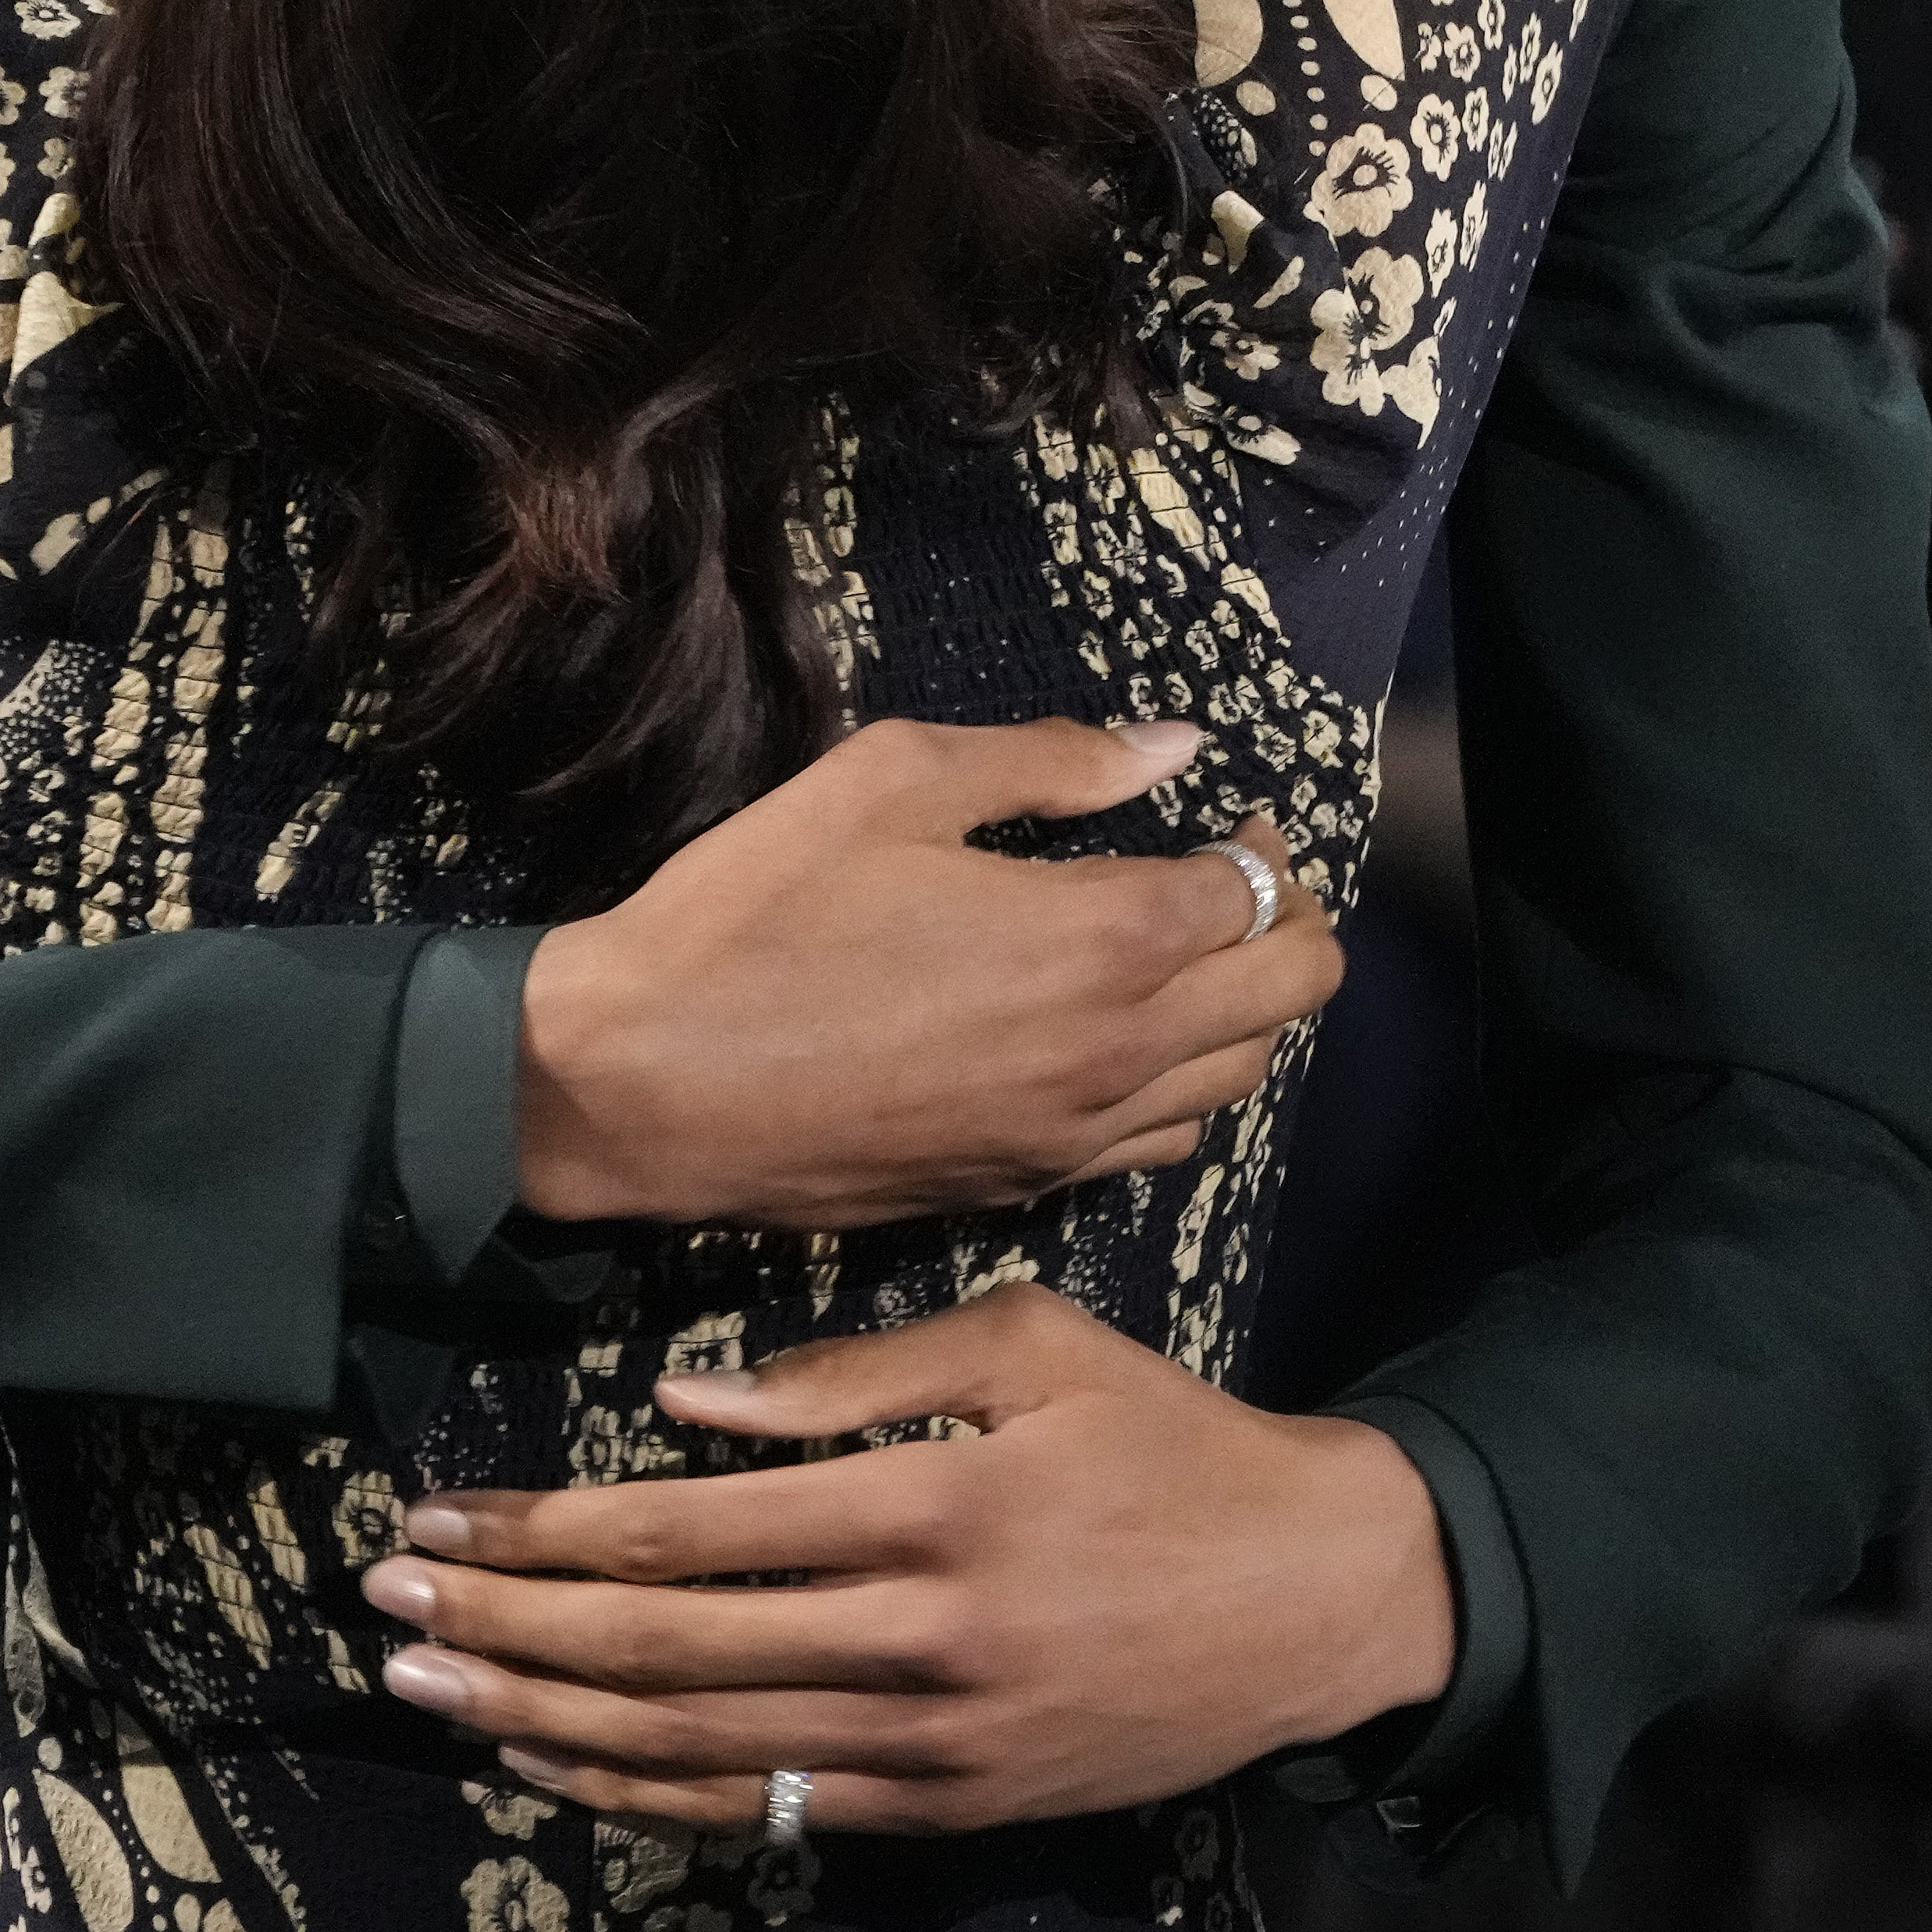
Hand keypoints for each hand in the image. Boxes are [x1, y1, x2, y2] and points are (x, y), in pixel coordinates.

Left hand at [362, 1286, 1453, 1833]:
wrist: (1310, 1598)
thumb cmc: (1170, 1442)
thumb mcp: (1039, 1344)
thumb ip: (856, 1371)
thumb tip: (681, 1405)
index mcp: (938, 1503)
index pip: (689, 1531)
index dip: (546, 1530)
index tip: (444, 1516)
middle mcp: (922, 1637)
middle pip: (662, 1646)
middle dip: (505, 1627)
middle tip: (388, 1605)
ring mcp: (933, 1743)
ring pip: (695, 1746)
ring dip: (542, 1721)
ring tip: (432, 1692)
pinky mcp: (948, 1809)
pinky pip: (769, 1811)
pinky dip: (646, 1796)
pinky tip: (560, 1767)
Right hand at [518, 719, 1337, 1231]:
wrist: (643, 1083)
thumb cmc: (758, 913)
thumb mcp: (894, 781)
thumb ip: (1054, 762)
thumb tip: (1175, 744)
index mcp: (1104, 939)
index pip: (1257, 895)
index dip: (1260, 845)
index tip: (1229, 816)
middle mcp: (1116, 1051)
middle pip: (1288, 996)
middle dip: (1287, 924)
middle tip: (1232, 879)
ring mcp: (1072, 1135)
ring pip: (1235, 1083)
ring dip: (1240, 1012)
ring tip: (1185, 956)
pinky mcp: (1023, 1186)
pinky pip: (1156, 1144)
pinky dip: (1174, 1087)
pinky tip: (1118, 1039)